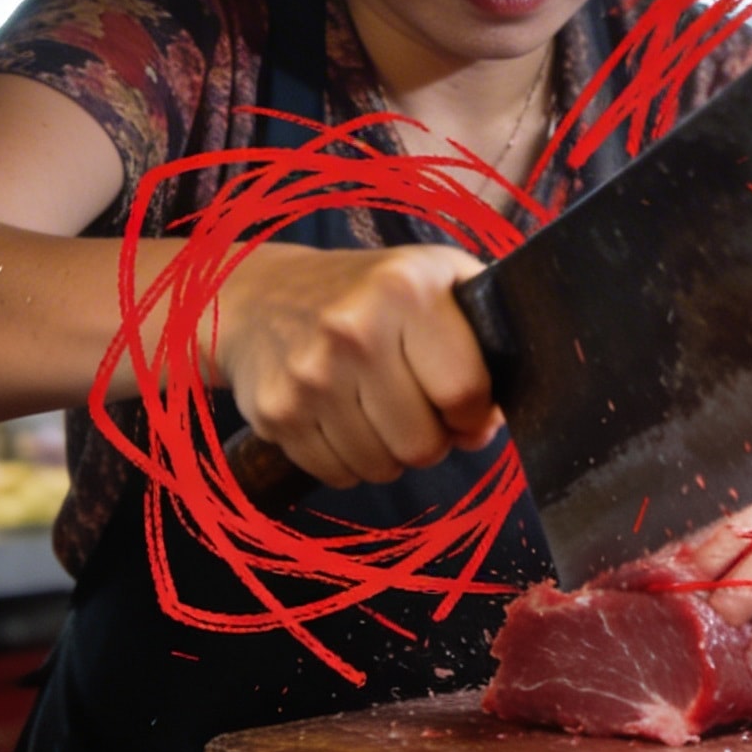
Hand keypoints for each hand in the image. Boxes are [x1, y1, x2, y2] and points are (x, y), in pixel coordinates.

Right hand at [208, 242, 502, 489]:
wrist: (261, 295)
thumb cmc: (367, 291)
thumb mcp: (435, 276)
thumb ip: (483, 333)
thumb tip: (491, 421)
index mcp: (404, 289)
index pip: (464, 393)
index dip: (474, 413)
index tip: (463, 406)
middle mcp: (353, 331)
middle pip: (423, 444)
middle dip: (431, 438)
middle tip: (417, 408)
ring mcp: (309, 376)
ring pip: (382, 468)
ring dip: (390, 452)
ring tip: (378, 409)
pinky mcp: (275, 413)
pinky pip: (338, 475)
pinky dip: (349, 460)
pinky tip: (342, 418)